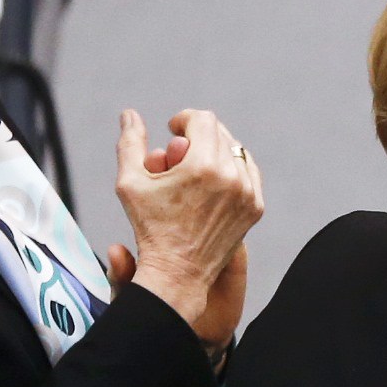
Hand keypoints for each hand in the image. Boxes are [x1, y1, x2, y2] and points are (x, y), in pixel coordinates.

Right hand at [116, 108, 264, 343]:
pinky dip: (232, 169)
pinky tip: (213, 177)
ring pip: (237, 152)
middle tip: (180, 149)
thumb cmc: (150, 228)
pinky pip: (249, 173)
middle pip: (221, 133)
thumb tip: (130, 114)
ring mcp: (248, 193)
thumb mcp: (130, 182)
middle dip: (198, 135)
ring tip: (194, 163)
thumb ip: (130, 143)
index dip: (184, 119)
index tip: (172, 129)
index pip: (203, 120)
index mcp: (203, 167)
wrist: (178, 272)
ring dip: (216, 150)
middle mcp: (232, 177)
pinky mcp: (256, 208)